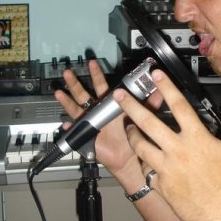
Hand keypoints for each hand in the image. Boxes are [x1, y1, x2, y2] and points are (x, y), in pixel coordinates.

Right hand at [54, 59, 161, 176]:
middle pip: (84, 94)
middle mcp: (98, 111)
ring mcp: (90, 122)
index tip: (92, 63)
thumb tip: (160, 90)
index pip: (101, 86)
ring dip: (67, 101)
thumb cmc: (133, 136)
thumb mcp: (142, 117)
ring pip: (76, 109)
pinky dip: (70, 128)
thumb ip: (150, 103)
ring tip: (59, 93)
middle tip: (68, 72)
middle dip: (76, 83)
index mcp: (110, 105)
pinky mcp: (87, 135)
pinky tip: (66, 123)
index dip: (96, 75)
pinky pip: (75, 131)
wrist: (129, 157)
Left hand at [113, 69, 220, 220]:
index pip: (180, 106)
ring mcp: (168, 170)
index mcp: (199, 139)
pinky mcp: (163, 187)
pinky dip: (144, 164)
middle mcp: (179, 151)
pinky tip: (144, 160)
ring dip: (133, 135)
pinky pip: (147, 172)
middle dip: (132, 107)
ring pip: (141, 148)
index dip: (167, 87)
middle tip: (118, 95)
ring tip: (127, 127)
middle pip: (149, 123)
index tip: (155, 74)